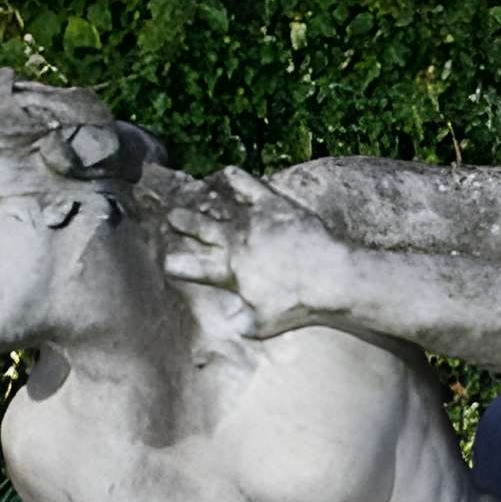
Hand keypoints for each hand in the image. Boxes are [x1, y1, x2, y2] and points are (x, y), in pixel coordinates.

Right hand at [160, 171, 354, 332]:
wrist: (333, 279)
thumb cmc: (299, 305)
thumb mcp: (263, 325)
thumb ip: (237, 322)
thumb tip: (222, 322)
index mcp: (228, 272)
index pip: (189, 266)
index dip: (173, 263)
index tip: (167, 261)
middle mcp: (234, 242)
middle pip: (195, 227)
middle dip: (180, 221)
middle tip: (172, 217)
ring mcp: (252, 220)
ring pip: (213, 203)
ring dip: (198, 200)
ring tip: (194, 196)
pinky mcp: (271, 203)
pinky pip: (242, 181)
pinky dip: (229, 177)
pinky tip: (222, 177)